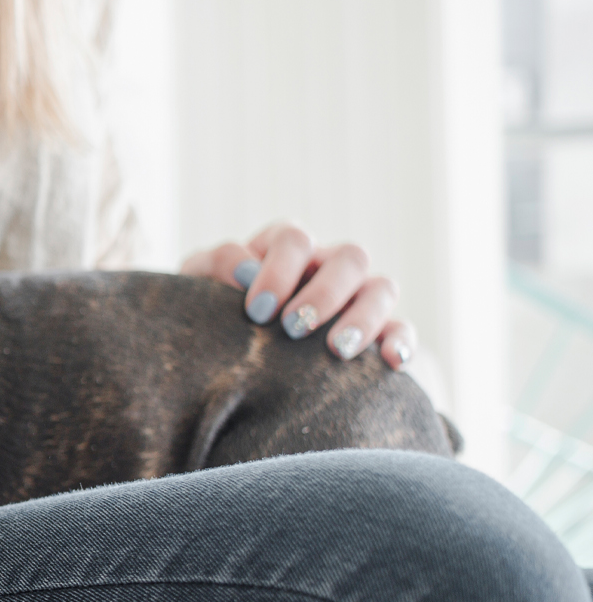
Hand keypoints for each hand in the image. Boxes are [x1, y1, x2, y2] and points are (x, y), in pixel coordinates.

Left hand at [182, 222, 415, 369]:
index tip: (256, 310)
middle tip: (293, 328)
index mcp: (284, 250)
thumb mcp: (201, 286)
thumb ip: (213, 267)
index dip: (278, 270)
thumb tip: (243, 270)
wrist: (226, 358)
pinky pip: (401, 330)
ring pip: (382, 288)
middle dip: (323, 293)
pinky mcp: (376, 333)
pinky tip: (390, 362)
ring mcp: (356, 298)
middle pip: (349, 257)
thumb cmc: (213, 314)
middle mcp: (326, 267)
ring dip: (363, 316)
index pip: (294, 239)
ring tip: (336, 350)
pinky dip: (400, 342)